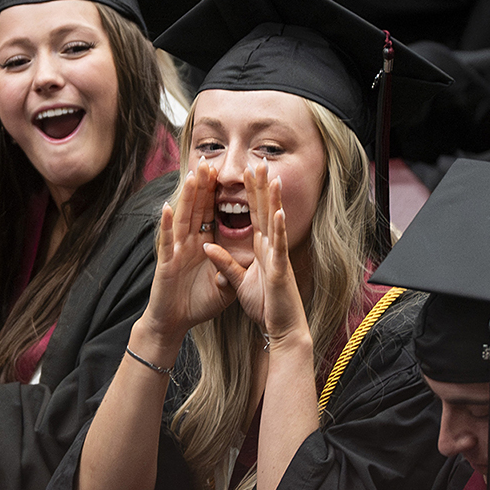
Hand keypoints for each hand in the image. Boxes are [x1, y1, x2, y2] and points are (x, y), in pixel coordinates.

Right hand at [139, 160, 236, 353]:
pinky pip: (167, 241)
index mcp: (204, 245)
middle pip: (198, 209)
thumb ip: (233, 269)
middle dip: (203, 186)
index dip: (220, 195)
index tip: (229, 175)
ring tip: (192, 175)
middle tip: (209, 161)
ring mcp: (176, 251)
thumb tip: (247, 256)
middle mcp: (189, 243)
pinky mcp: (166, 263)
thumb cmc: (198, 304)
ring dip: (187, 197)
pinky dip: (166, 225)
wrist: (174, 323)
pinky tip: (167, 208)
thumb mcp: (224, 287)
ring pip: (183, 218)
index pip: (213, 214)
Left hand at [204, 160, 307, 341]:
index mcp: (261, 249)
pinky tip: (276, 212)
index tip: (248, 173)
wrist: (282, 328)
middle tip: (260, 162)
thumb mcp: (238, 282)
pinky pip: (278, 247)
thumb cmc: (265, 305)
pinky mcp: (279, 270)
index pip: (255, 216)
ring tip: (270, 177)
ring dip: (272, 200)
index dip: (252, 194)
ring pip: (274, 223)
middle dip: (262, 187)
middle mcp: (271, 248)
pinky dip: (277, 229)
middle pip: (265, 211)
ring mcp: (277, 257)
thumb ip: (224, 264)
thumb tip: (207, 247)